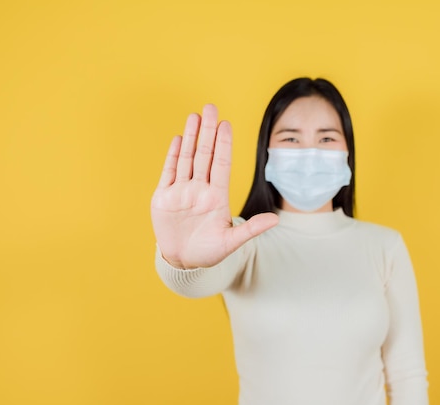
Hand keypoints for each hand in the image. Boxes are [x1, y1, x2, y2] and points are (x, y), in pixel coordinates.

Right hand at [151, 104, 278, 268]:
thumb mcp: (231, 242)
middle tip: (211, 107)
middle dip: (207, 131)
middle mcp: (200, 189)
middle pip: (204, 154)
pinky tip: (177, 138)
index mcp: (217, 197)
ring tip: (194, 115)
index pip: (221, 164)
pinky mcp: (164, 197)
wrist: (183, 262)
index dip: (223, 144)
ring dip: (190, 136)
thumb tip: (276, 220)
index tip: (226, 124)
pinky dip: (172, 155)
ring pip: (187, 158)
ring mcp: (182, 191)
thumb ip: (251, 229)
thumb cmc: (209, 252)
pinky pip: (169, 172)